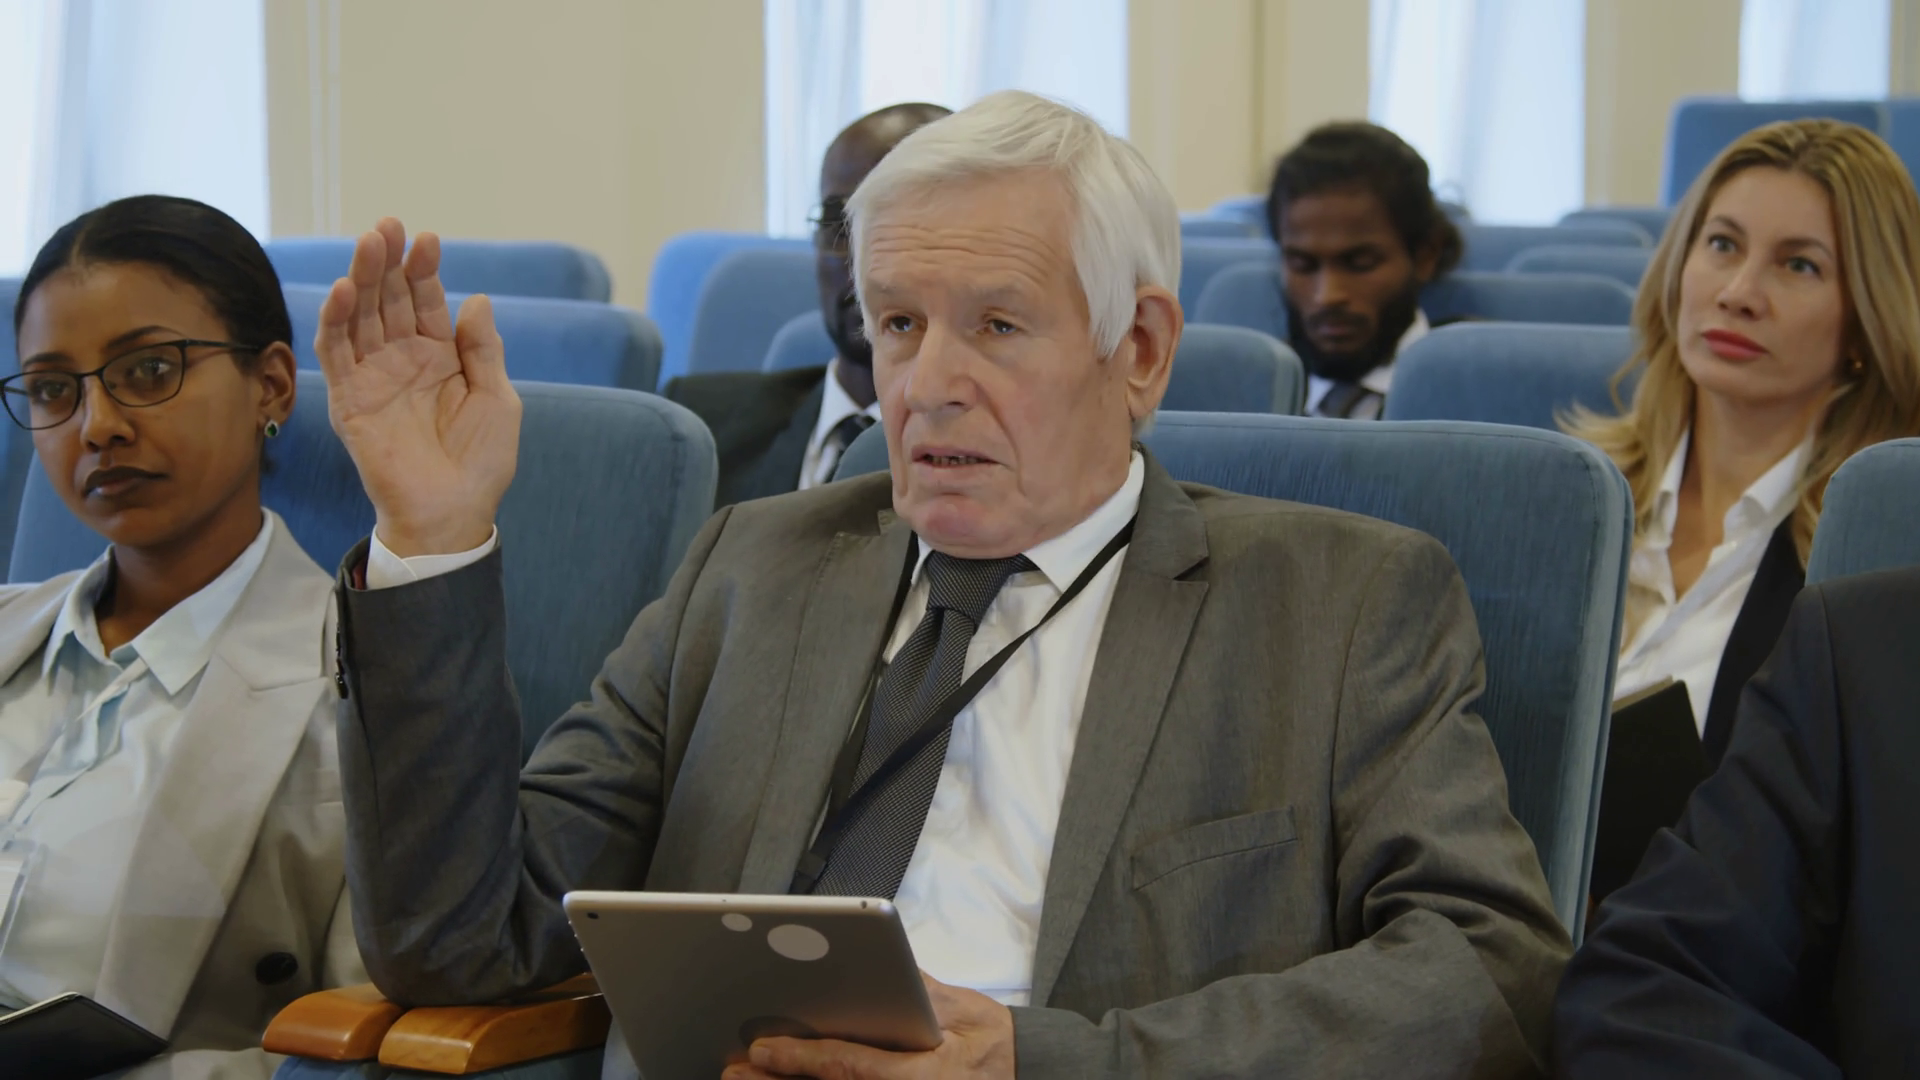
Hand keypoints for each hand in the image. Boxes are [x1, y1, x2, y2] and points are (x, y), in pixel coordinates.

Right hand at [315, 218, 520, 555]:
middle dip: (388, 263)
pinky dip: (336, 322)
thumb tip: (476, 299)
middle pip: (390, 300)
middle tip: (388, 226)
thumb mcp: (496, 399)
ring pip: (360, 317)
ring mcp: (373, 378)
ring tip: (369, 244)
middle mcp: (402, 360)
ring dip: (362, 279)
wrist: (453, 512)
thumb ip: (483, 350)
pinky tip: (346, 291)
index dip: (425, 270)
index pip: (426, 302)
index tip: (428, 238)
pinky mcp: (349, 401)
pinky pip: (336, 355)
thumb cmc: (480, 462)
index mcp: (440, 356)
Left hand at [723, 975, 1015, 1079]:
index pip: (852, 1066)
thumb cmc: (992, 1042)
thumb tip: (878, 964)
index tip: (761, 1047)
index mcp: (925, 1073)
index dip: (802, 1058)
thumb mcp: (964, 1009)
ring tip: (745, 1076)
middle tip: (735, 1068)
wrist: (1024, 1074)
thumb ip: (919, 990)